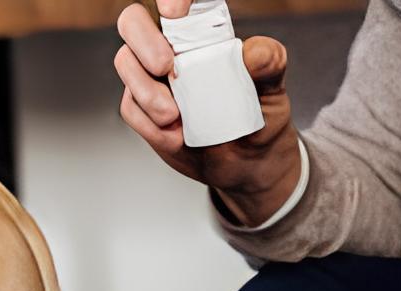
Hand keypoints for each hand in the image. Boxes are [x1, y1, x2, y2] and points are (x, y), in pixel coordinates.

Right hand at [115, 1, 300, 225]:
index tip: (175, 11)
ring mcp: (151, 78)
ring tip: (175, 117)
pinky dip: (149, 125)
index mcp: (201, 31)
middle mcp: (170, 47)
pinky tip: (175, 136)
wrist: (246, 164)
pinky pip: (130, 107)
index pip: (175, 3)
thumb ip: (270, 64)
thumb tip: (252, 51)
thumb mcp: (274, 89)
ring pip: (126, 64)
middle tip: (166, 66)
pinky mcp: (142, 109)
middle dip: (142, 39)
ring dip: (146, 92)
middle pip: (133, 22)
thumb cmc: (259, 117)